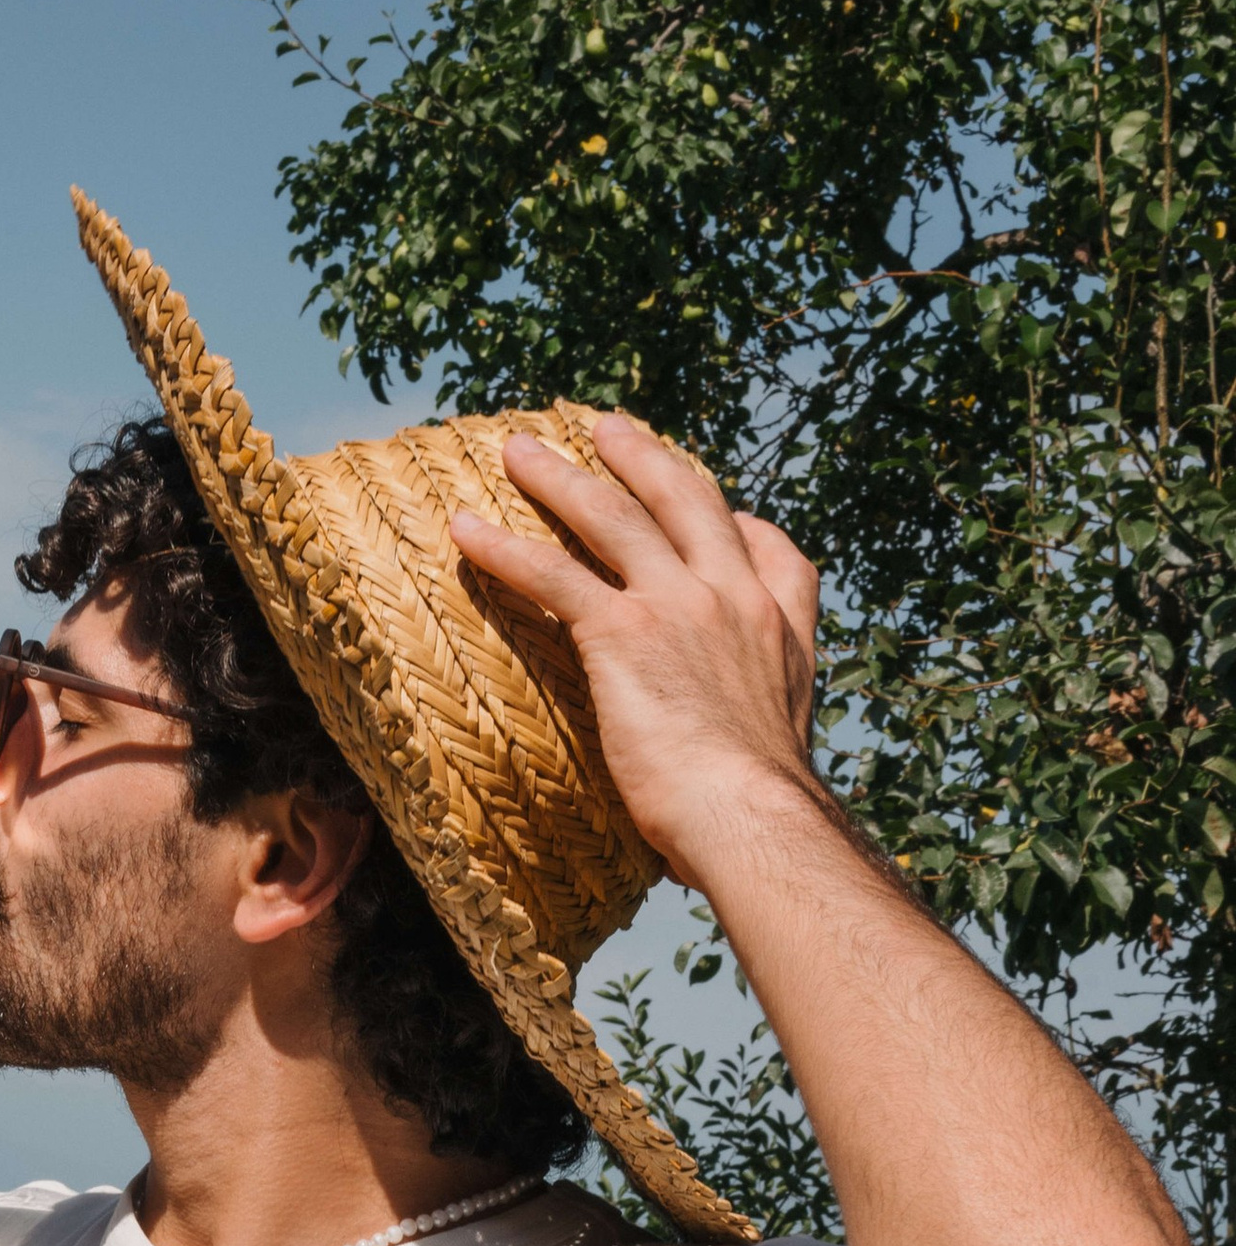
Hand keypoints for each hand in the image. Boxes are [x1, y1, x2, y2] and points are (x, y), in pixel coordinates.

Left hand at [446, 410, 822, 885]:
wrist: (752, 818)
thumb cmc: (758, 814)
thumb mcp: (781, 753)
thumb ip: (756, 729)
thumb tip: (734, 765)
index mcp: (781, 631)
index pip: (773, 553)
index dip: (741, 522)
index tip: (720, 507)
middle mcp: (734, 600)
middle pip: (685, 500)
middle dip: (641, 456)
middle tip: (603, 427)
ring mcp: (680, 607)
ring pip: (611, 517)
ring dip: (558, 476)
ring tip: (518, 450)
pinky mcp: (623, 633)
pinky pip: (552, 573)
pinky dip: (503, 547)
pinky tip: (463, 528)